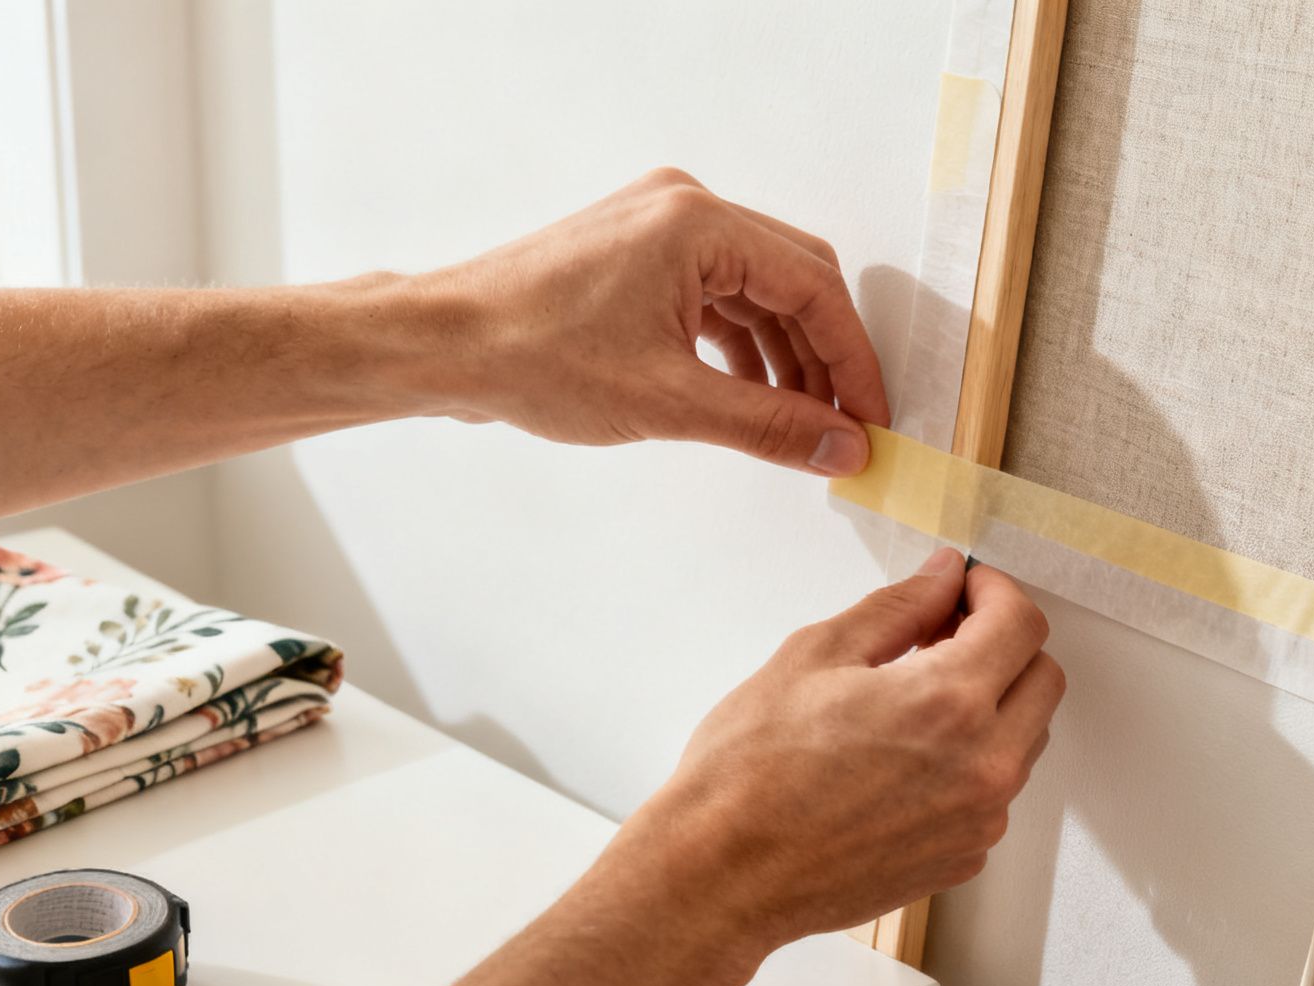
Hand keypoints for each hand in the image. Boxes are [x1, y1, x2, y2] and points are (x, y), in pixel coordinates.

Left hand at [407, 168, 886, 475]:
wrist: (441, 346)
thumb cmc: (530, 356)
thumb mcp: (667, 401)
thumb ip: (768, 424)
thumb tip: (841, 446)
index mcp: (698, 224)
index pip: (814, 285)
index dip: (853, 358)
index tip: (872, 416)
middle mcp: (684, 209)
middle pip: (794, 279)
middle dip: (824, 356)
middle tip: (845, 424)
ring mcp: (657, 229)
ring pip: (755, 291)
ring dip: (784, 356)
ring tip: (800, 424)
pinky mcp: (636, 256)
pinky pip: (715, 296)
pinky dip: (740, 346)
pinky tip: (750, 396)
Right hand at [591, 548, 1064, 969]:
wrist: (723, 874)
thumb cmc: (749, 771)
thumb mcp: (814, 656)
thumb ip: (897, 608)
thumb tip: (943, 577)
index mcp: (949, 703)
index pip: (1022, 624)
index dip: (994, 591)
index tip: (964, 588)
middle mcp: (983, 766)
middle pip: (1042, 680)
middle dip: (1004, 644)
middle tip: (943, 634)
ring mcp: (978, 821)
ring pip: (1024, 739)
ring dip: (991, 704)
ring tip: (913, 698)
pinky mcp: (961, 859)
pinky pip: (992, 794)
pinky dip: (968, 762)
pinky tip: (902, 758)